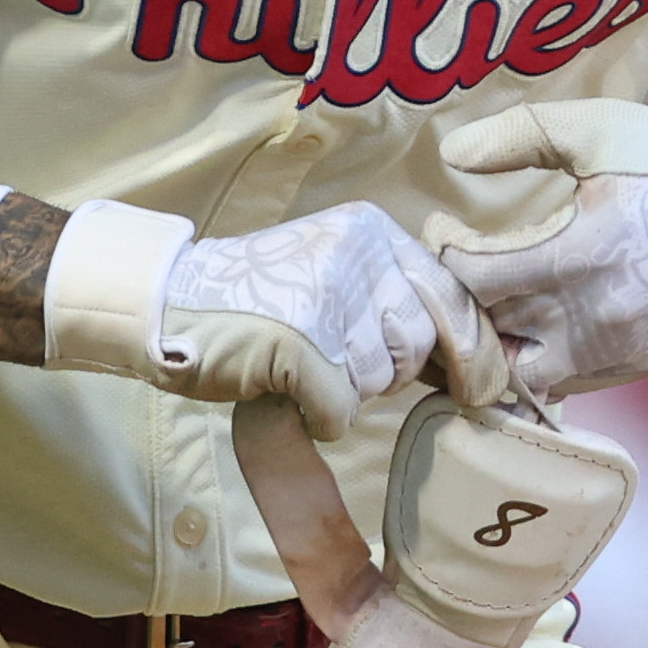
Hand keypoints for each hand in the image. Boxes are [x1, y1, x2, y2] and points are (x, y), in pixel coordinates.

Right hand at [147, 203, 495, 437]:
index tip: (482, 389)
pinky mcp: (298, 346)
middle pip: (417, 343)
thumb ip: (395, 300)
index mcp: (369, 229)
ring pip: (379, 381)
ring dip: (346, 391)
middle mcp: (354, 253)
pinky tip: (289, 395)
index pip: (449, 294)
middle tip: (335, 361)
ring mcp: (324, 298)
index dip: (471, 349)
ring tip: (300, 364)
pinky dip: (318, 418)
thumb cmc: (257, 299)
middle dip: (386, 369)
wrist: (166, 302)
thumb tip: (476, 361)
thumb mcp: (334, 272)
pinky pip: (340, 411)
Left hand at [432, 103, 647, 394]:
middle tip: (451, 267)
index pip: (473, 280)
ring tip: (485, 302)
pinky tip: (531, 318)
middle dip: (458, 301)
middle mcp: (594, 318)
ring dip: (492, 342)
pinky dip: (535, 355)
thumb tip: (451, 157)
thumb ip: (521, 136)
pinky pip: (560, 380)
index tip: (443, 228)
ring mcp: (615, 352)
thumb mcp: (604, 130)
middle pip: (487, 330)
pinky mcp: (633, 367)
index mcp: (581, 255)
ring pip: (518, 373)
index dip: (442, 255)